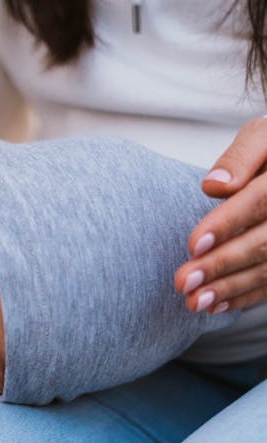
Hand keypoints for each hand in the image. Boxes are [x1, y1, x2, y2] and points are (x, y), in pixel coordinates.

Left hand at [176, 117, 266, 312]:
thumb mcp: (264, 137)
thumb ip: (241, 157)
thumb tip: (213, 186)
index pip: (260, 201)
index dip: (227, 223)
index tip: (193, 244)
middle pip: (264, 243)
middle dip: (221, 264)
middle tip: (183, 281)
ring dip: (229, 288)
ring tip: (193, 301)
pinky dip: (245, 296)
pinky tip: (216, 306)